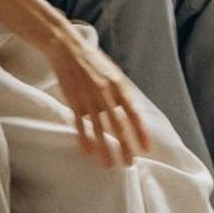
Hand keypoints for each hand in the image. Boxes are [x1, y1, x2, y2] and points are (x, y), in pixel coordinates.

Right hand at [42, 33, 150, 166]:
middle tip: (130, 163)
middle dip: (125, 146)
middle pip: (118, 125)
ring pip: (99, 129)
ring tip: (110, 165)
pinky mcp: (74, 100)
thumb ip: (120, 91)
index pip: (133, 113)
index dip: (141, 132)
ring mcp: (89, 98)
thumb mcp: (112, 71)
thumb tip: (129, 110)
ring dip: (105, 149)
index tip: (146, 148)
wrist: (67, 48)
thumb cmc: (91, 60)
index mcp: (118, 85)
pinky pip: (81, 124)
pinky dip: (85, 139)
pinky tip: (88, 152)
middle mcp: (105, 93)